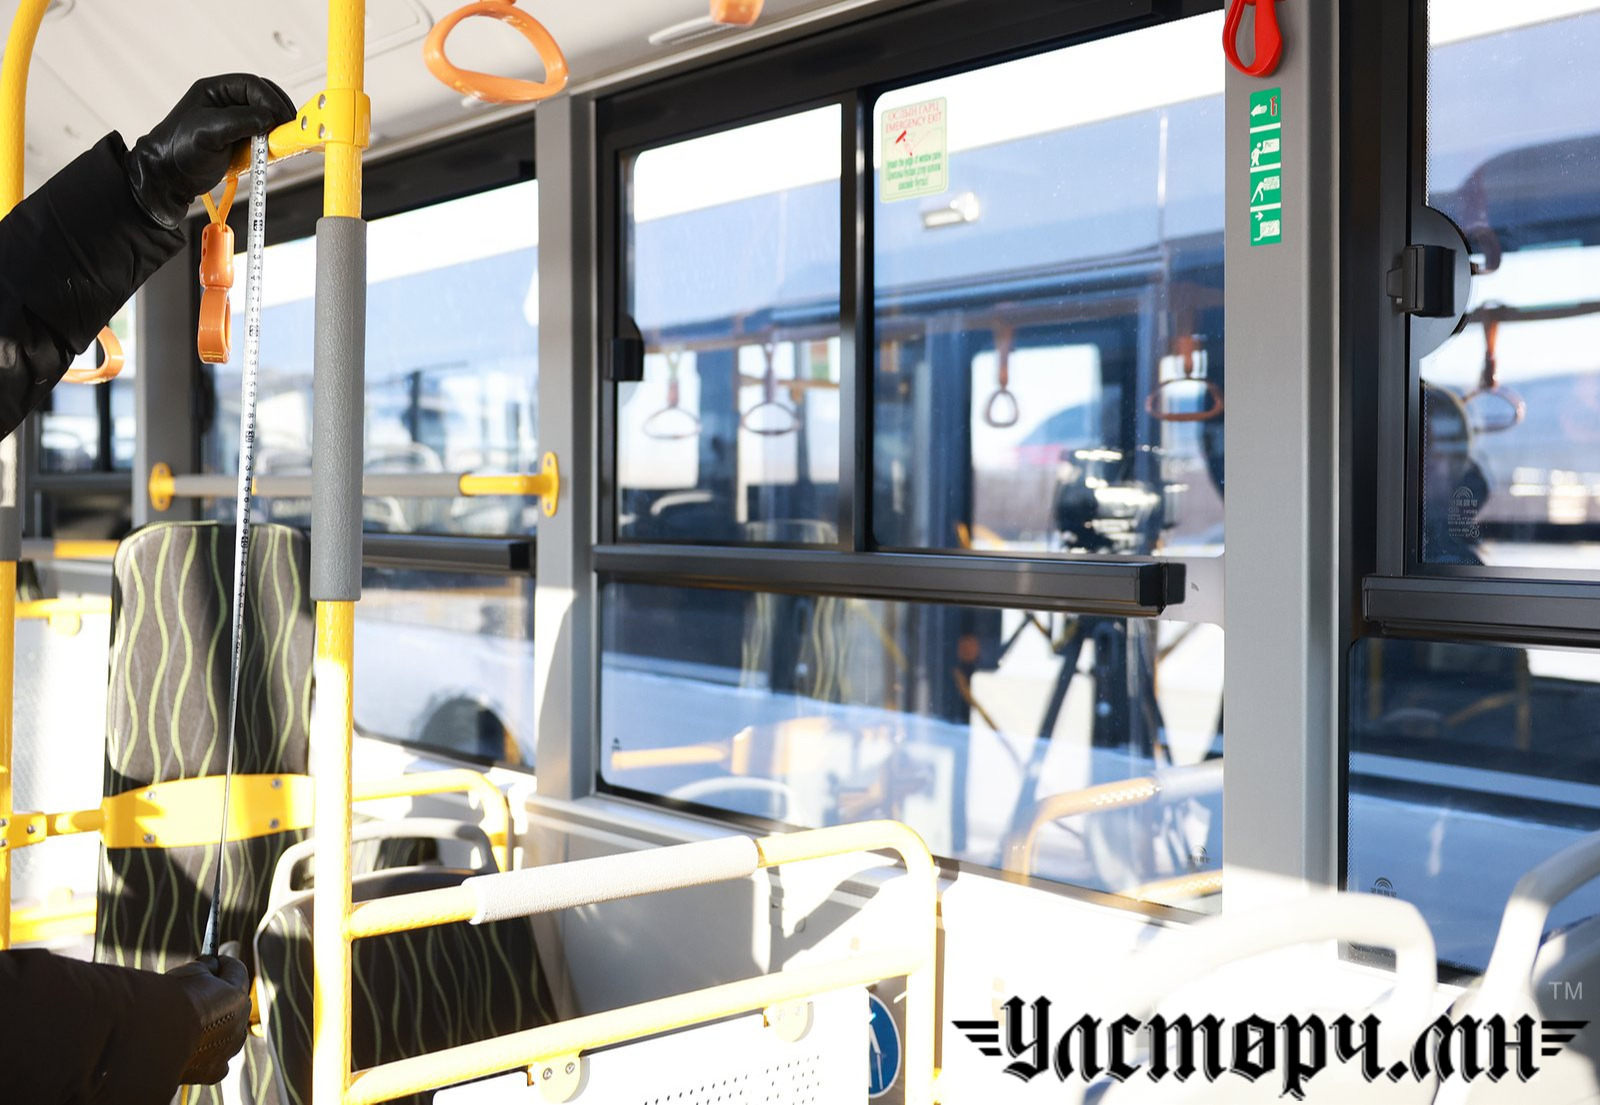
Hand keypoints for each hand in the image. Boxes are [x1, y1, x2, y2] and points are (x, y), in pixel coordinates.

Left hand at [126, 74, 295, 228]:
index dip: (270, 100)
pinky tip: (271, 151)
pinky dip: (271, 142)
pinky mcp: (240, 140)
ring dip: (277, 128)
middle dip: (278, 112)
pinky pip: (263, 135)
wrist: (170, 178)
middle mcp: (226, 103)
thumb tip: (268, 118)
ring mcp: (234, 122)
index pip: (252, 85)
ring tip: (280, 141)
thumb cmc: (178, 151)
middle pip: (264, 98)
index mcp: (214, 90)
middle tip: (287, 129)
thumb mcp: (207, 131)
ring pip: (267, 117)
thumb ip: (239, 120)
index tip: (281, 118)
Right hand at [166, 954, 251, 1084]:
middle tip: (198, 991)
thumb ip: (205, 967)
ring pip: (227, 1032)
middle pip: (234, 1002)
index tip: (211, 962)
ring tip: (188, 1023)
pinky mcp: (214, 1070)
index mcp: (238, 996)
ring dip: (214, 1026)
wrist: (153, 1038)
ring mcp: (229, 1048)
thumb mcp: (189, 972)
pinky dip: (205, 1053)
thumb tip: (209, 965)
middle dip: (219, 996)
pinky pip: (215, 1059)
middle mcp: (240, 1023)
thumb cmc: (169, 1002)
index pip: (236, 971)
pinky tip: (187, 1047)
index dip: (221, 964)